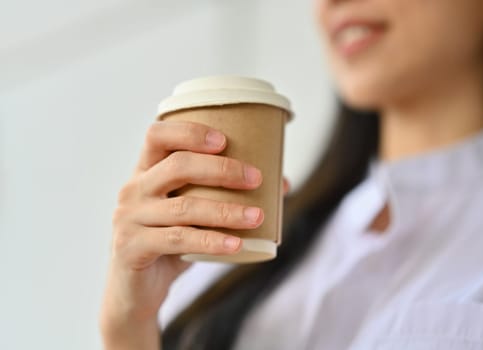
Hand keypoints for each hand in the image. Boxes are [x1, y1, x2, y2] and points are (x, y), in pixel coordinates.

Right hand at [100, 121, 267, 348]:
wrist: (137, 290)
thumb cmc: (171, 242)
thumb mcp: (195, 215)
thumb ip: (227, 196)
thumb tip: (281, 184)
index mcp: (145, 171)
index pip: (158, 135)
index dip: (189, 132)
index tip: (224, 140)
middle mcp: (133, 189)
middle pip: (176, 166)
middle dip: (221, 169)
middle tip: (255, 178)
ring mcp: (129, 218)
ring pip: (184, 207)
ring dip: (226, 210)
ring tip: (257, 216)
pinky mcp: (132, 247)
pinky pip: (178, 240)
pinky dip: (211, 241)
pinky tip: (236, 244)